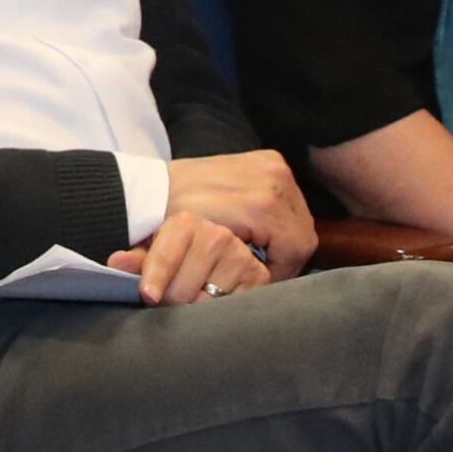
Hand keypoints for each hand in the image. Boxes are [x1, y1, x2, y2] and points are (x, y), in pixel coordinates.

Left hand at [109, 214, 267, 304]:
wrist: (216, 251)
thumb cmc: (176, 254)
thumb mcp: (152, 253)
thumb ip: (136, 260)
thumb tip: (117, 263)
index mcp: (185, 223)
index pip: (166, 257)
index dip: (156, 278)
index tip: (149, 295)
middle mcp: (217, 235)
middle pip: (183, 288)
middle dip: (173, 303)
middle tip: (170, 305)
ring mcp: (240, 255)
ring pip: (207, 302)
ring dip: (195, 313)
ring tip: (191, 305)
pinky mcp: (259, 276)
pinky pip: (232, 308)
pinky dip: (219, 316)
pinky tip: (213, 307)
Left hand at [164, 149, 319, 274]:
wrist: (150, 187)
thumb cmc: (170, 223)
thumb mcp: (195, 255)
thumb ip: (224, 276)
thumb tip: (223, 292)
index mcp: (262, 204)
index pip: (297, 249)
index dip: (282, 271)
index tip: (261, 278)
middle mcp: (274, 179)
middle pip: (302, 232)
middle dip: (285, 254)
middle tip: (260, 266)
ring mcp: (273, 165)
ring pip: (299, 216)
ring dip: (283, 235)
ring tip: (257, 249)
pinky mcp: (269, 159)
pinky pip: (288, 197)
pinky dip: (278, 215)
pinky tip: (256, 228)